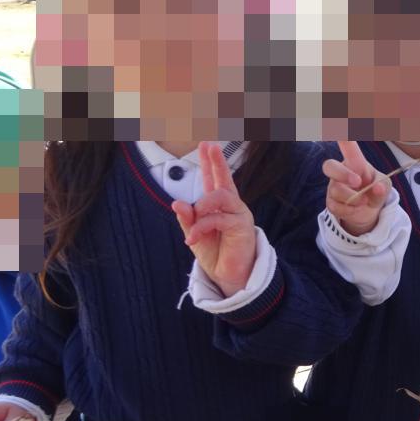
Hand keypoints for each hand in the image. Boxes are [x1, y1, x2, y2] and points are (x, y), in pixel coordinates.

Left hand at [172, 142, 256, 297]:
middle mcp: (231, 206)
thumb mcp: (195, 234)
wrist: (228, 276)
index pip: (214, 179)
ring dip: (201, 207)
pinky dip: (200, 227)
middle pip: (224, 179)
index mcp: (219, 206)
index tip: (207, 144)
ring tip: (193, 225)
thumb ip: (187, 218)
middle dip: (216, 161)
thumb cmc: (215, 254)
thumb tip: (177, 202)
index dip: (210, 162)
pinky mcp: (242, 226)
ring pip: (219, 196)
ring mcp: (239, 214)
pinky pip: (217, 218)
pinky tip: (191, 239)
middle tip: (208, 144)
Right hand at [323, 140, 388, 235]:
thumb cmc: (375, 190)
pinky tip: (356, 209)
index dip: (343, 137)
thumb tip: (378, 188)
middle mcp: (341, 171)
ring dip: (352, 198)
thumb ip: (382, 186)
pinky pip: (334, 206)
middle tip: (358, 182)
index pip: (347, 146)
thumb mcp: (384, 186)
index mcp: (355, 162)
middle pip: (329, 166)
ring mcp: (333, 186)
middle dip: (343, 174)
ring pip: (335, 190)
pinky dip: (348, 210)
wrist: (368, 211)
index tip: (339, 122)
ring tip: (363, 201)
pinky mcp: (331, 202)